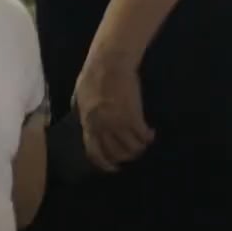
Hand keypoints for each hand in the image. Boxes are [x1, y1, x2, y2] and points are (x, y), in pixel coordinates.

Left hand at [73, 52, 152, 171]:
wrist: (109, 63)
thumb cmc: (93, 76)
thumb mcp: (81, 98)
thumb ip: (85, 114)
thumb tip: (87, 124)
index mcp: (88, 123)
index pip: (94, 152)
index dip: (104, 164)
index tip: (114, 167)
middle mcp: (102, 127)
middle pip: (116, 153)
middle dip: (126, 156)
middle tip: (132, 152)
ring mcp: (118, 122)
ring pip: (132, 148)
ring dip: (139, 147)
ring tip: (142, 142)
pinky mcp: (133, 115)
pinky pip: (143, 136)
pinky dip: (148, 137)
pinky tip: (150, 133)